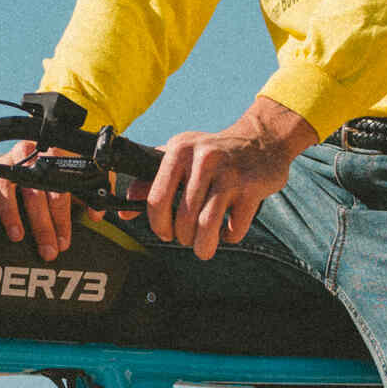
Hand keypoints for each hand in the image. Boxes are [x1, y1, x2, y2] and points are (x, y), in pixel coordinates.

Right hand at [0, 141, 99, 261]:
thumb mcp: (82, 177)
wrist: (41, 147)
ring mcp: (10, 160)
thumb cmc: (62, 169)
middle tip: (47, 250)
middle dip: (42, 226)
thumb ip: (92, 195)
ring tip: (17, 235)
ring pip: (8, 187)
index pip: (60, 193)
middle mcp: (32, 157)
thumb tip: (96, 215)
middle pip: (35, 194)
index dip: (62, 220)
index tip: (63, 242)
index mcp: (56, 159)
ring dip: (12, 213)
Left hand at [135, 97, 318, 259]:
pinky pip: (235, 228)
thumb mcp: (180, 156)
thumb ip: (149, 181)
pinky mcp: (252, 188)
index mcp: (179, 150)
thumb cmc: (214, 153)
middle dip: (183, 238)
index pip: (156, 198)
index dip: (158, 224)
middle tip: (187, 239)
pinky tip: (227, 232)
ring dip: (203, 246)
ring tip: (204, 248)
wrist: (262, 139)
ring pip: (207, 225)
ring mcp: (230, 173)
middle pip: (183, 217)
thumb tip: (124, 210)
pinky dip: (229, 237)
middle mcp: (204, 159)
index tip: (165, 233)